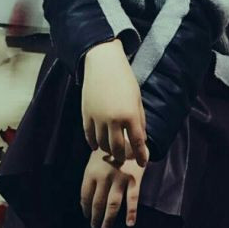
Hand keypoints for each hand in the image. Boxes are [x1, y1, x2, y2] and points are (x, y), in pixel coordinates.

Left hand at [80, 138, 150, 227]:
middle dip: (95, 218)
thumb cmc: (111, 149)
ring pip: (112, 204)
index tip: (87, 216)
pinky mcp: (134, 178)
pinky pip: (132, 198)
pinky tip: (130, 223)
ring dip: (108, 219)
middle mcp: (104, 176)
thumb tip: (85, 201)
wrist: (130, 135)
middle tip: (95, 227)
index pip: (85, 195)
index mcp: (92, 171)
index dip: (85, 208)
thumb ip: (91, 176)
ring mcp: (119, 178)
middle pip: (98, 202)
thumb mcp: (96, 159)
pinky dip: (131, 212)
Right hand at [81, 39, 149, 166]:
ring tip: (113, 152)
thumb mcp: (137, 99)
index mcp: (130, 114)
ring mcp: (98, 118)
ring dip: (108, 151)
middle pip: (118, 148)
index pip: (137, 142)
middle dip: (123, 157)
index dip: (141, 155)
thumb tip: (142, 138)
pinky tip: (97, 146)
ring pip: (102, 145)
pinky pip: (89, 136)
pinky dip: (93, 144)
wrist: (103, 64)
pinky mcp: (86, 115)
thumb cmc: (125, 79)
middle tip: (125, 159)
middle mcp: (113, 120)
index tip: (143, 163)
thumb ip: (139, 119)